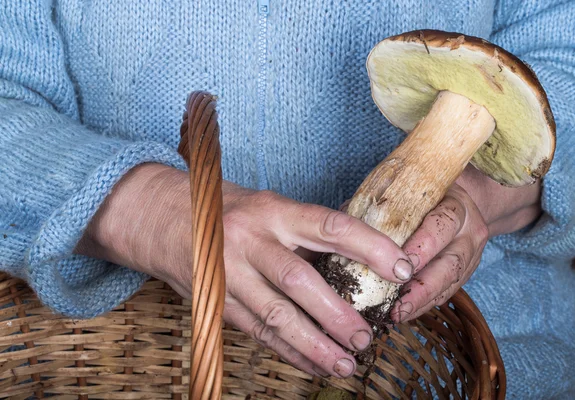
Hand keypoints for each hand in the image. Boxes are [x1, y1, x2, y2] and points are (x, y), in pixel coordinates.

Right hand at [76, 163, 413, 377]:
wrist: (162, 216)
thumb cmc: (228, 209)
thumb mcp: (268, 205)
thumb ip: (305, 231)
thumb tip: (358, 260)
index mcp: (273, 210)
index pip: (330, 226)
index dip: (369, 247)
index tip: (402, 268)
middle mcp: (251, 240)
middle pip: (299, 281)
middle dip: (337, 314)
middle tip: (367, 336)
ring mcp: (230, 272)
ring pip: (276, 316)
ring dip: (314, 345)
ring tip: (347, 364)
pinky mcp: (217, 301)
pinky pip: (257, 332)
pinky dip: (289, 352)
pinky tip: (314, 366)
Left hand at [390, 165, 542, 321]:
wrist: (461, 200)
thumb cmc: (426, 193)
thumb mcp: (412, 189)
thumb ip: (384, 203)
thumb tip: (345, 216)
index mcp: (456, 207)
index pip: (441, 226)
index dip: (421, 247)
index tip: (399, 264)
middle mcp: (469, 234)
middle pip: (450, 265)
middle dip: (422, 288)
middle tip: (397, 304)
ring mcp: (470, 257)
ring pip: (449, 285)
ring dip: (421, 303)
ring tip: (396, 316)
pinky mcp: (464, 274)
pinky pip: (445, 294)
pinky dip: (423, 305)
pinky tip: (402, 314)